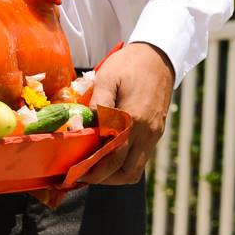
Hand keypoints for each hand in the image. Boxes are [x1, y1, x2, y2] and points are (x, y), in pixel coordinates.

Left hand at [84, 42, 174, 185]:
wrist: (159, 55)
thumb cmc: (130, 64)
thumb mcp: (108, 77)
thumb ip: (97, 103)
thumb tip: (82, 128)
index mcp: (133, 119)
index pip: (113, 158)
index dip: (93, 171)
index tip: (75, 173)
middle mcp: (147, 132)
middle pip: (126, 173)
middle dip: (104, 179)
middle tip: (83, 174)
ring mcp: (154, 134)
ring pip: (136, 170)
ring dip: (115, 174)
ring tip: (95, 166)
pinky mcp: (157, 131)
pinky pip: (140, 157)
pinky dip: (124, 162)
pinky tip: (109, 153)